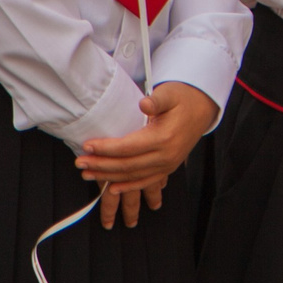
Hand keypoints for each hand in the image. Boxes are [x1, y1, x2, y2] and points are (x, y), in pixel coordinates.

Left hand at [77, 81, 216, 227]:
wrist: (202, 109)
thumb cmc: (182, 99)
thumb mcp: (170, 93)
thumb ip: (156, 99)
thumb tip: (143, 104)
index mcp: (164, 137)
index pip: (128, 147)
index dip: (106, 148)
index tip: (88, 145)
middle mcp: (166, 155)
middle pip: (127, 165)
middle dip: (101, 165)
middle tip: (80, 162)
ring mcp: (167, 165)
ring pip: (133, 176)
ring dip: (109, 177)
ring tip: (88, 174)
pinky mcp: (168, 168)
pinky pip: (146, 182)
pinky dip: (128, 187)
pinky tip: (112, 188)